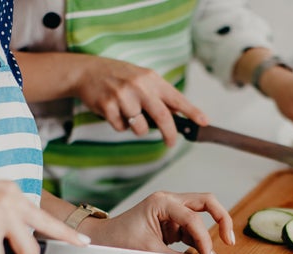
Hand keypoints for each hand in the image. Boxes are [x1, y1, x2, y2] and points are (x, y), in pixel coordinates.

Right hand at [69, 55, 208, 145]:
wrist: (87, 71)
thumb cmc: (120, 77)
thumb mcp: (143, 79)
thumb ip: (159, 96)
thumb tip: (177, 117)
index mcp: (152, 79)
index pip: (177, 98)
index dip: (192, 112)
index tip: (204, 122)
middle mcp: (140, 86)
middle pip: (163, 117)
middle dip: (170, 134)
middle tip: (170, 143)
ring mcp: (123, 96)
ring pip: (141, 128)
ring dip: (139, 129)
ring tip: (129, 116)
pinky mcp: (108, 106)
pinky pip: (121, 128)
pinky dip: (120, 126)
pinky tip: (114, 112)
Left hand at [79, 191, 234, 253]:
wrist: (99, 243)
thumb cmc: (118, 242)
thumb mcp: (149, 253)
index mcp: (162, 201)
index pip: (193, 218)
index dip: (205, 240)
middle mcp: (170, 202)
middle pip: (207, 202)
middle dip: (222, 219)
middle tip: (230, 240)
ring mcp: (171, 213)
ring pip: (201, 218)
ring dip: (209, 238)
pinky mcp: (171, 226)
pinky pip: (192, 233)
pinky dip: (200, 245)